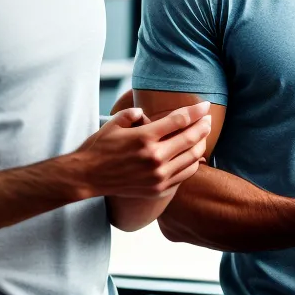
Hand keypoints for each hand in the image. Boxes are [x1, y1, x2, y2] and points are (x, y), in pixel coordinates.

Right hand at [73, 103, 211, 199]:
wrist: (87, 177)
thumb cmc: (99, 147)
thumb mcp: (115, 123)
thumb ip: (134, 113)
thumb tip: (148, 113)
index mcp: (145, 137)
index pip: (180, 120)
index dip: (196, 111)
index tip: (205, 105)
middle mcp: (155, 157)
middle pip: (191, 138)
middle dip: (203, 125)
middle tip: (208, 118)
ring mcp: (158, 176)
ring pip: (192, 157)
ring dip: (201, 143)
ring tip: (203, 135)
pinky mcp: (159, 189)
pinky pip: (185, 174)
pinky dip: (193, 162)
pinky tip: (193, 154)